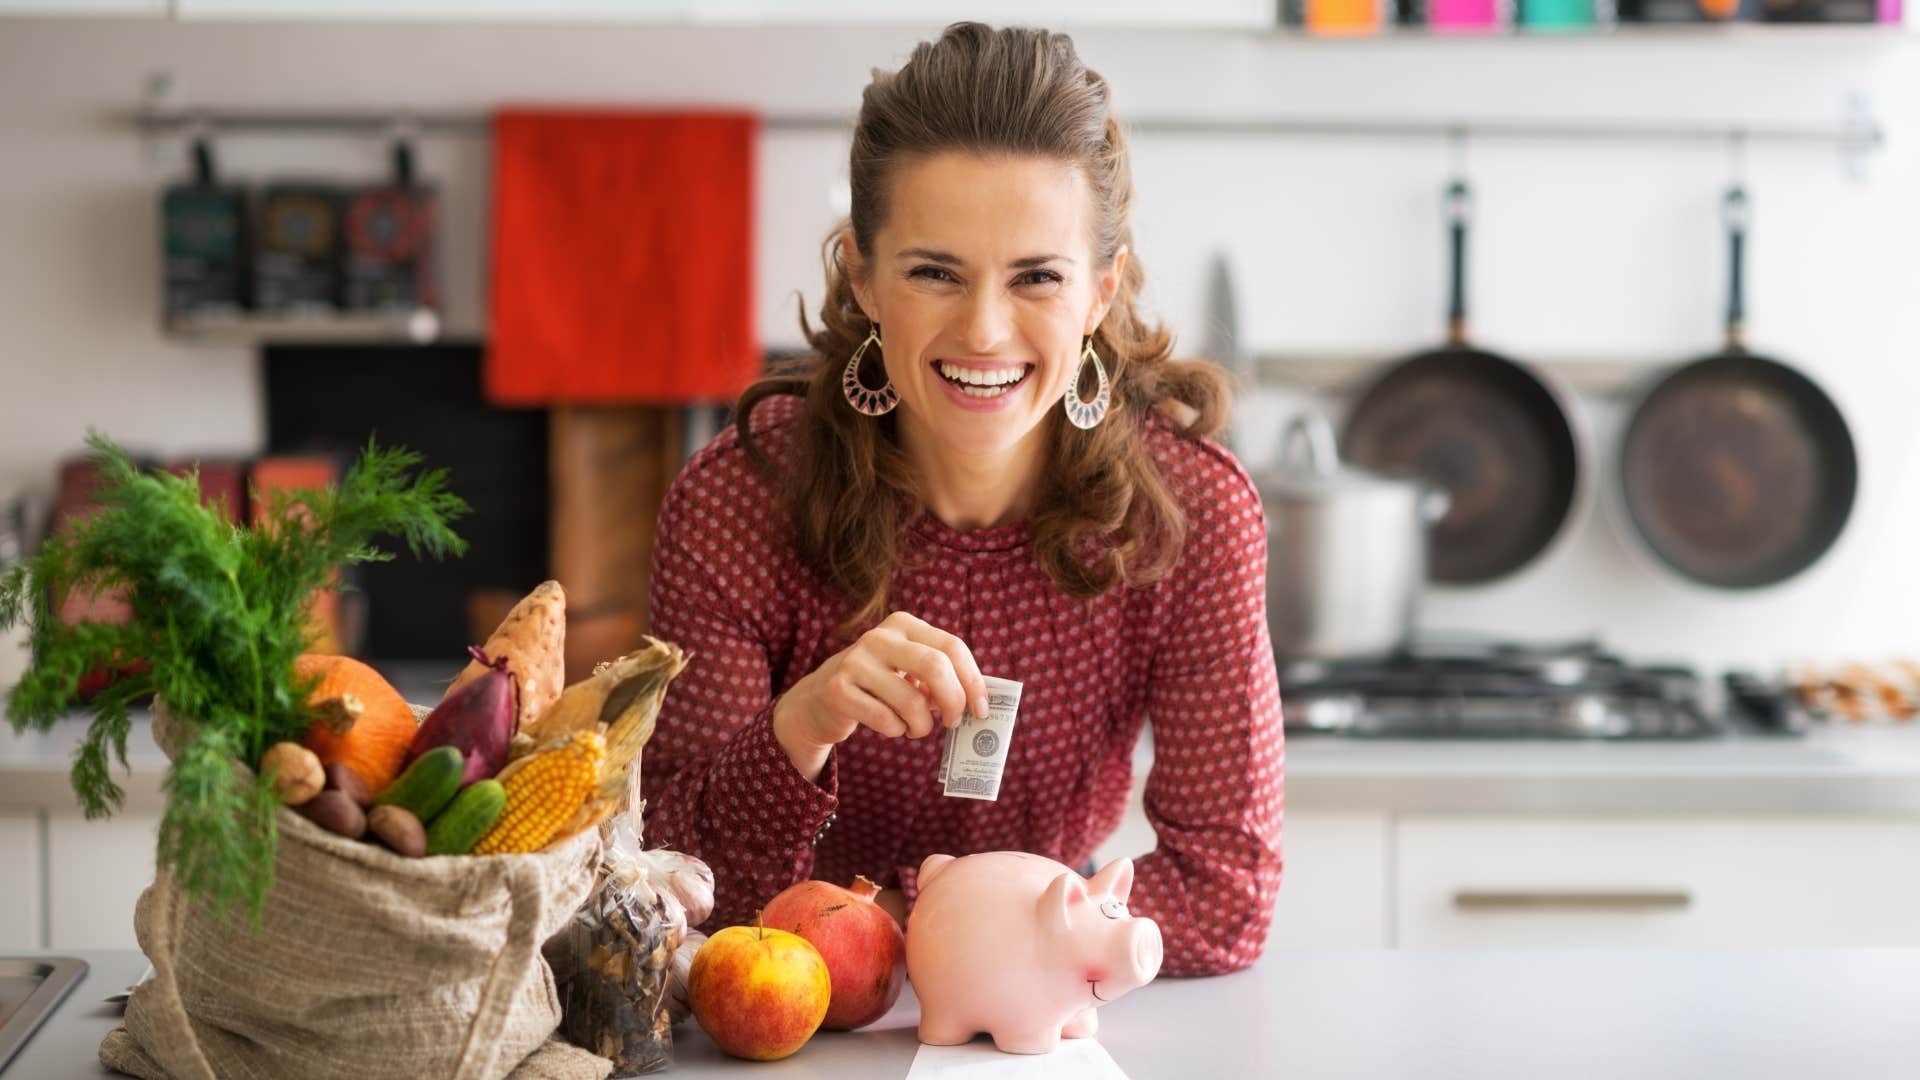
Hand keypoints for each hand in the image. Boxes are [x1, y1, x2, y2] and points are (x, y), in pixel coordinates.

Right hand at [773, 612, 987, 780]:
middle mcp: (878, 637)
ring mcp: (855, 662)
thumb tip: (979, 701)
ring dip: (922, 725)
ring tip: (916, 728)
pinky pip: (887, 720)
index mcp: (902, 624)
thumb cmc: (878, 687)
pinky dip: (897, 731)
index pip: (952, 646)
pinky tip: (891, 727)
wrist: (818, 702)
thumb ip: (942, 677)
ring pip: (912, 702)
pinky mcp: (838, 690)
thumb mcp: (908, 670)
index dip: (973, 680)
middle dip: (954, 702)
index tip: (981, 709)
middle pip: (936, 667)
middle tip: (954, 723)